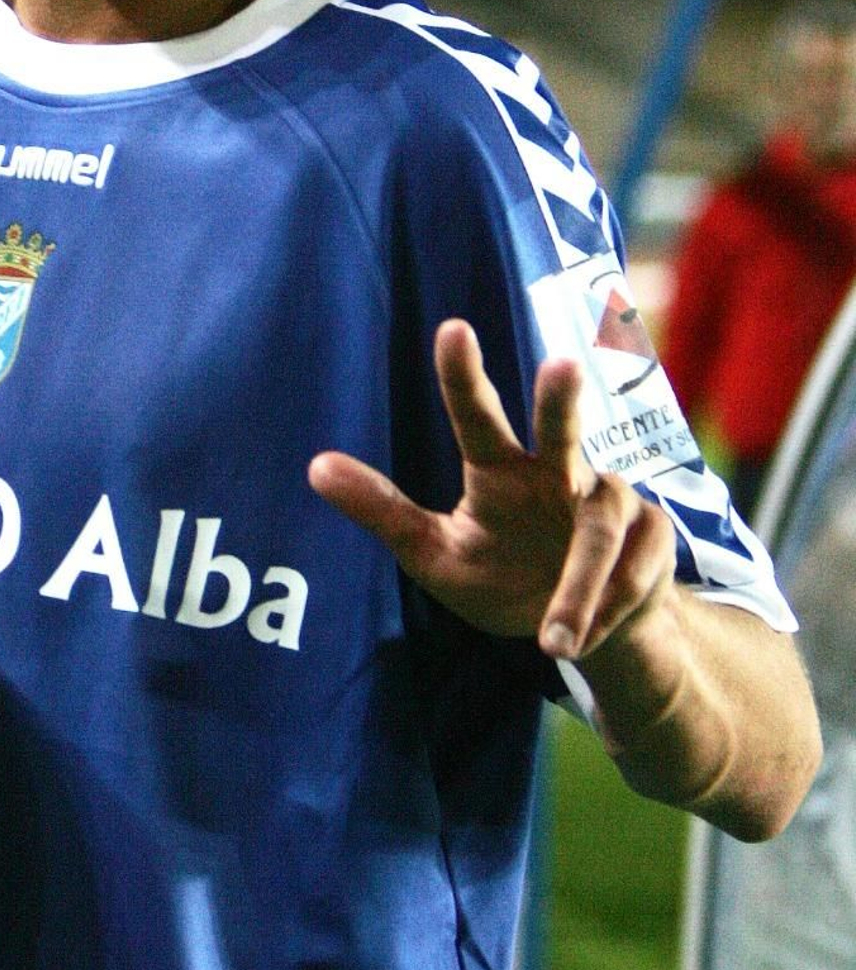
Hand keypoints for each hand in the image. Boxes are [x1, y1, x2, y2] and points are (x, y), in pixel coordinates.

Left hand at [308, 317, 676, 661]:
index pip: (478, 416)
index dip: (464, 375)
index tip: (453, 329)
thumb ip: (383, 511)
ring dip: (580, 585)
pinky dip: (604, 609)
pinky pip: (630, 571)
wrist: (581, 635)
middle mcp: (558, 471)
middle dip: (562, 398)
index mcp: (500, 469)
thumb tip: (313, 467)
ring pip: (600, 528)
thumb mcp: (434, 554)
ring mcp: (610, 500)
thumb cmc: (502, 576)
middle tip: (561, 364)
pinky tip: (581, 639)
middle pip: (563, 427)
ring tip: (552, 640)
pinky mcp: (655, 538)